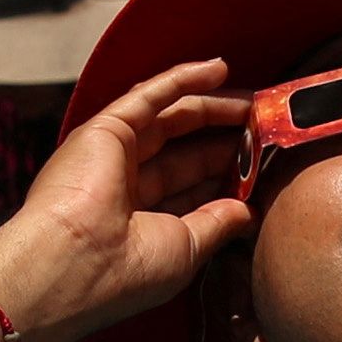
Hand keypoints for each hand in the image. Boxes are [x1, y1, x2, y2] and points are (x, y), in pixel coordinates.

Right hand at [0, 58, 255, 341]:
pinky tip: (219, 69)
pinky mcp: (106, 129)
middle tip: (268, 125)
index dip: (230, 172)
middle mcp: (126, 186)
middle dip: (227, 136)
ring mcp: (113, 154)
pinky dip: (183, 79)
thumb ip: (217, 223)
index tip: (267, 162)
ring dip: (214, 105)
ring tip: (255, 100)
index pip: (193, 187)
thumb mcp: (187, 249)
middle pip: (186, 150)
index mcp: (142, 221)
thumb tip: (248, 211)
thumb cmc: (125, 272)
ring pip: (172, 118)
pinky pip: (150, 95)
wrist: (73, 264)